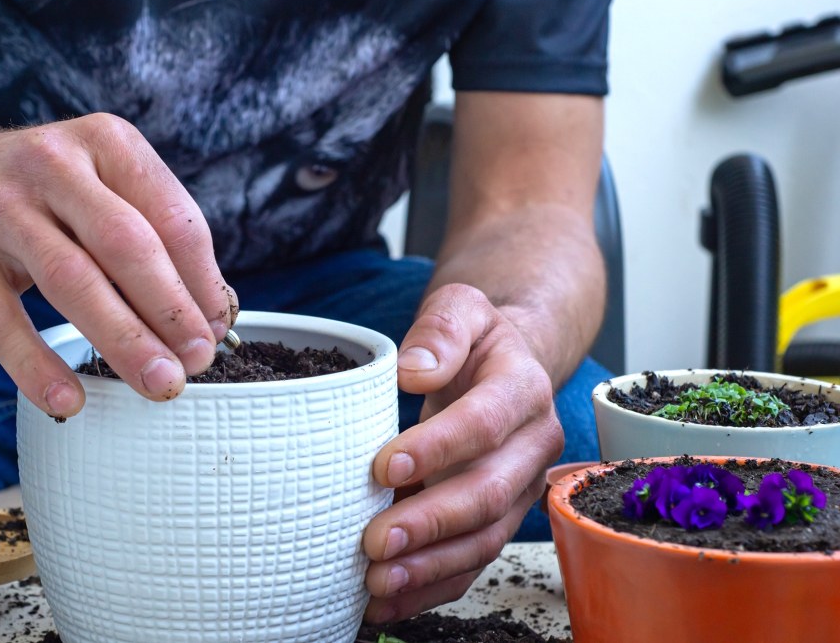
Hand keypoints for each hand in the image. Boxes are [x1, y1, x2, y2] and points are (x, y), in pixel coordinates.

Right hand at [0, 113, 237, 416]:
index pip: (170, 215)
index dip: (201, 279)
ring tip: (158, 383)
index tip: (217, 328)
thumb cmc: (41, 198)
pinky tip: (70, 400)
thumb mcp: (100, 190)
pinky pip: (2, 321)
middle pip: (125, 244)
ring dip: (122, 339)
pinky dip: (37, 365)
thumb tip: (212, 316)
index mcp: (105, 141)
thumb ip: (153, 239)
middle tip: (197, 360)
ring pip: (71, 279)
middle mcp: (52, 164)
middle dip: (169, 309)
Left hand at [360, 284, 563, 621]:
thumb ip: (439, 329)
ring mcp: (521, 489)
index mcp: (523, 388)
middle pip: (488, 493)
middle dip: (431, 522)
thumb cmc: (474, 339)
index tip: (384, 467)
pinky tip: (387, 599)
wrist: (507, 363)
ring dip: (430, 567)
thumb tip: (415, 371)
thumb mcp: (460, 307)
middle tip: (375, 541)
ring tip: (377, 581)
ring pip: (484, 539)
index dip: (438, 448)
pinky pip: (472, 561)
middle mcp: (532, 445)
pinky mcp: (499, 519)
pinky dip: (431, 586)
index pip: (486, 423)